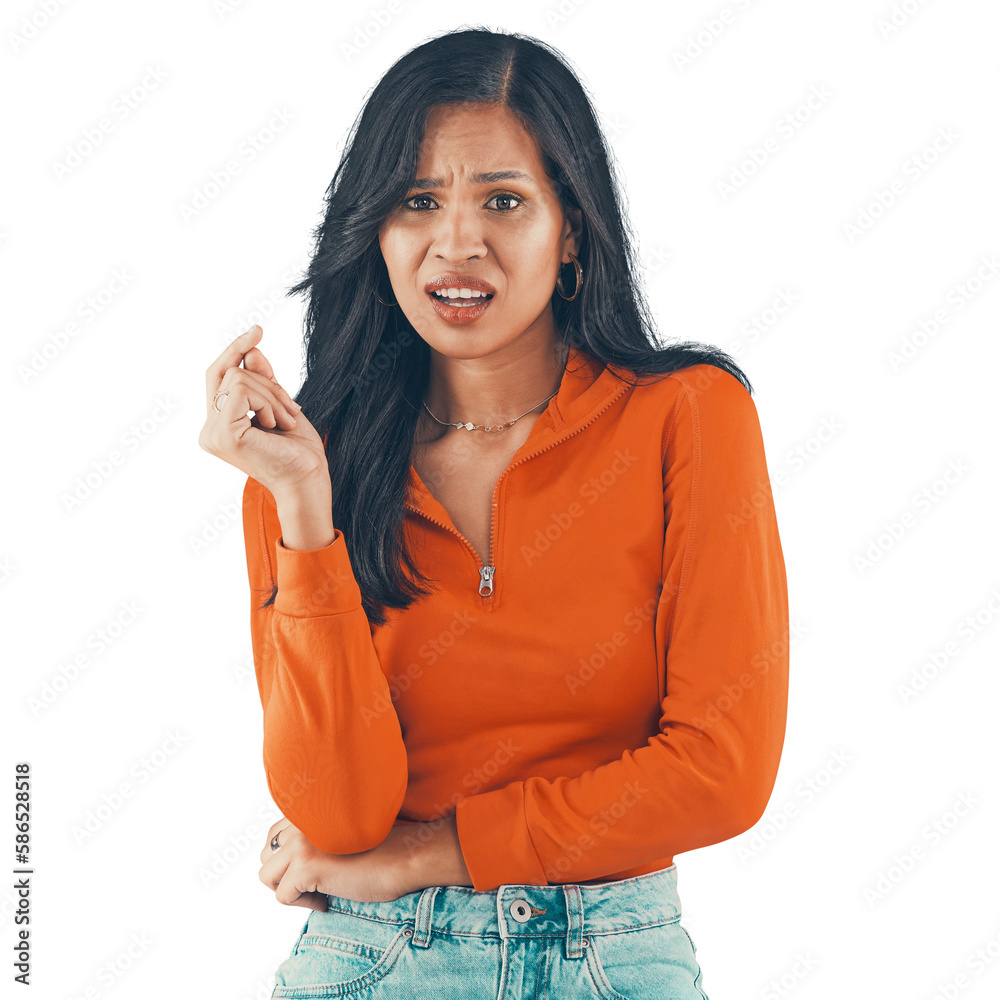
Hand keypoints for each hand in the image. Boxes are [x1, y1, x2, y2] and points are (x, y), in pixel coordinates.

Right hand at [198, 325, 328, 497]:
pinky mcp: (223, 435)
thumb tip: (252, 350)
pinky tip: (277, 426)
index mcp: (219, 426)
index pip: (218, 376)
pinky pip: (242, 390)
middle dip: (268, 382)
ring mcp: (212, 434)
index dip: (235, 350)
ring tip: (287, 422)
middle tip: (292, 411)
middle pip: (230, 373)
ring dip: (273, 395)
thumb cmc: (298, 451)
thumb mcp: (280, 406)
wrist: (308, 479)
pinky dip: (268, 401)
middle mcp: (209, 431)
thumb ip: (263, 381)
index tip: (258, 330)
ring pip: (238, 377)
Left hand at [259, 817, 420, 910]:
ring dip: (289, 889)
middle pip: (266, 856)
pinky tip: (327, 899)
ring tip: (317, 891)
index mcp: (311, 808)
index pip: (274, 835)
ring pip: (267, 876)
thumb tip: (286, 861)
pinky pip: (283, 896)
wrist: (406, 857)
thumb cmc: (382, 848)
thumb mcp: (341, 833)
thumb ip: (314, 833)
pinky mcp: (306, 866)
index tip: (313, 870)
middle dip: (285, 875)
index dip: (289, 859)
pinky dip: (303, 905)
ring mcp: (302, 842)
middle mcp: (302, 820)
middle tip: (312, 883)